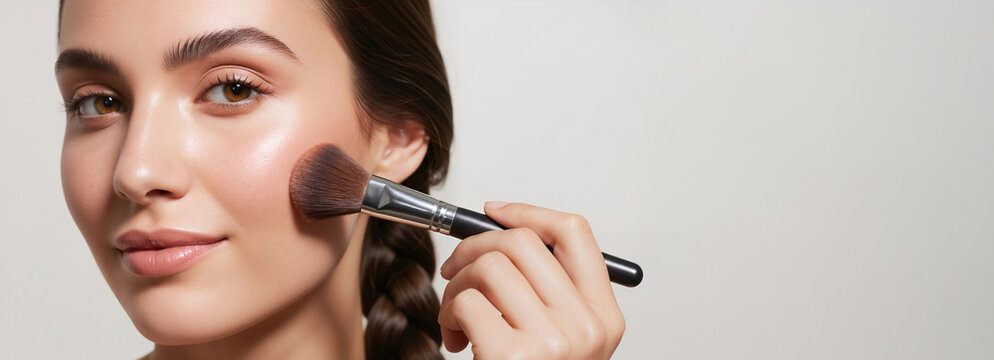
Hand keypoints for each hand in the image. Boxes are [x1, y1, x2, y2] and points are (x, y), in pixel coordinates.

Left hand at [437, 202, 624, 358]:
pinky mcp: (513, 357)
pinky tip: (455, 341)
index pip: (575, 234)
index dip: (529, 212)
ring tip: (455, 318)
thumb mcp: (560, 341)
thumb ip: (545, 293)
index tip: (492, 212)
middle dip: (475, 248)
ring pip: (489, 267)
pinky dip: (448, 315)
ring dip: (456, 287)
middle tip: (456, 272)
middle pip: (523, 242)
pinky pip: (467, 302)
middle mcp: (586, 327)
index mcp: (604, 317)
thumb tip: (499, 231)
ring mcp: (554, 342)